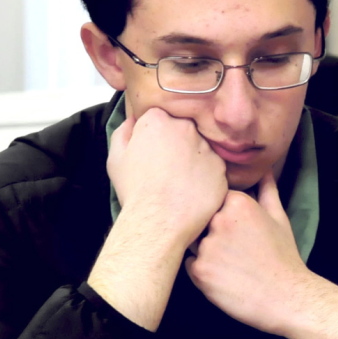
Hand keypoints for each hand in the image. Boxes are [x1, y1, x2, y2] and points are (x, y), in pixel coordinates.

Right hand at [107, 107, 226, 250]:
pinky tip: (193, 191)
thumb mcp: (116, 157)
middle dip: (177, 143)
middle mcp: (186, 128)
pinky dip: (205, 177)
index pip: (160, 117)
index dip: (155, 134)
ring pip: (200, 148)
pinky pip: (213, 168)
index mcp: (158, 120)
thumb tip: (134, 121)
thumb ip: (124, 131)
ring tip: (179, 182)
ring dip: (193, 160)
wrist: (159, 221)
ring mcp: (207, 148)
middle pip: (183, 129)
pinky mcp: (221, 168)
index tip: (152, 150)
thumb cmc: (135, 190)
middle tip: (167, 167)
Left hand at [185, 171, 337, 338]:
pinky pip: (189, 264)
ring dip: (206, 251)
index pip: (214, 199)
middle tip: (233, 250)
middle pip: (200, 219)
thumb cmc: (284, 258)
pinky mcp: (199, 270)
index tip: (236, 230)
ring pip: (193, 242)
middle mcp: (218, 220)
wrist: (287, 297)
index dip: (222, 214)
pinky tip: (224, 277)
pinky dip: (202, 271)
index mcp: (238, 203)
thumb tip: (265, 170)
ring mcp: (206, 245)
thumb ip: (267, 191)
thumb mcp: (279, 219)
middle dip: (211, 231)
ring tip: (231, 265)